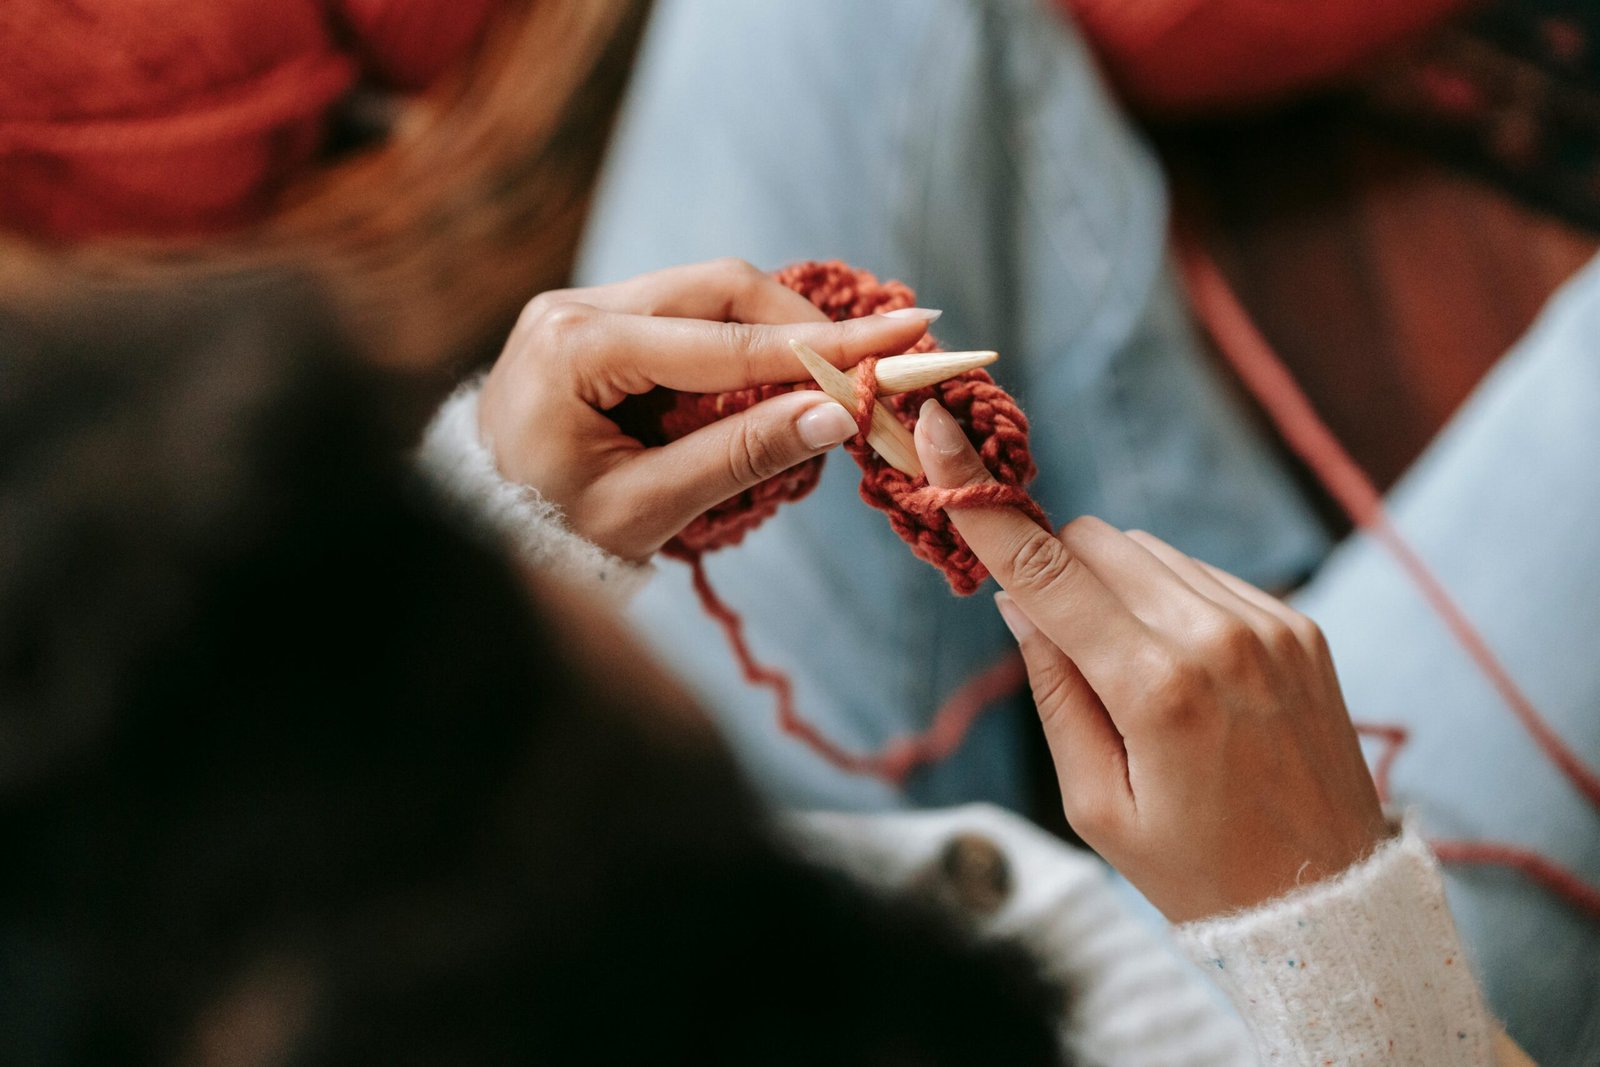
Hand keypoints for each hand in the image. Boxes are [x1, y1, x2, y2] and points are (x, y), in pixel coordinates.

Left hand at [478, 259, 932, 559]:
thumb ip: (740, 456)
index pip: (726, 341)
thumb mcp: (646, 508)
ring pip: (708, 293)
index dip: (820, 347)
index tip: (901, 336)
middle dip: (803, 325)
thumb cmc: (551, 533)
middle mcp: (575, 306)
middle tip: (875, 358)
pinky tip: (772, 379)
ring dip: (773, 333)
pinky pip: (686, 314)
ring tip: (828, 380)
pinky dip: (737, 343)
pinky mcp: (595, 320)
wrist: (480, 533)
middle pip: (720, 287)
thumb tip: (834, 416)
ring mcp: (582, 305)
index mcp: (576, 349)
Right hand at [913, 400, 1387, 922]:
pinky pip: (1202, 576)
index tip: (940, 435)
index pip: (1049, 571)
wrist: (1327, 900)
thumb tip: (1020, 601)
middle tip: (1052, 630)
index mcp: (1157, 690)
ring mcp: (1268, 624)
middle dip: (1057, 565)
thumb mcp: (1096, 805)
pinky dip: (1168, 600)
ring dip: (1113, 584)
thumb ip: (1054, 691)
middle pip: (1098, 540)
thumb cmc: (1194, 869)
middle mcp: (1218, 638)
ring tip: (1128, 672)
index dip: (985, 505)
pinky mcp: (1298, 624)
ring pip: (1149, 551)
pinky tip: (1178, 670)